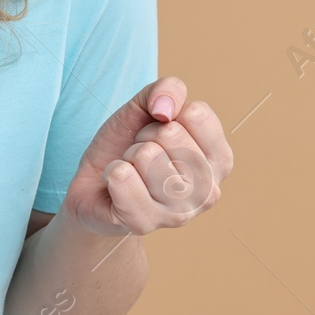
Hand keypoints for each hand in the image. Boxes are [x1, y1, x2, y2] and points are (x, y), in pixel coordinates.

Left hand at [60, 76, 233, 237]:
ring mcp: (179, 213)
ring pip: (146, 156)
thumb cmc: (128, 146)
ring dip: (128, 156)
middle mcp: (209, 191)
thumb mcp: (145, 108)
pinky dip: (111, 171)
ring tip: (130, 171)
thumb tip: (165, 108)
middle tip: (139, 155)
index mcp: (219, 160)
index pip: (196, 114)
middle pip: (170, 134)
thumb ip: (166, 90)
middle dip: (144, 137)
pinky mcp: (144, 223)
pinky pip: (122, 177)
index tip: (158, 132)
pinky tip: (116, 185)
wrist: (94, 185)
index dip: (166, 115)